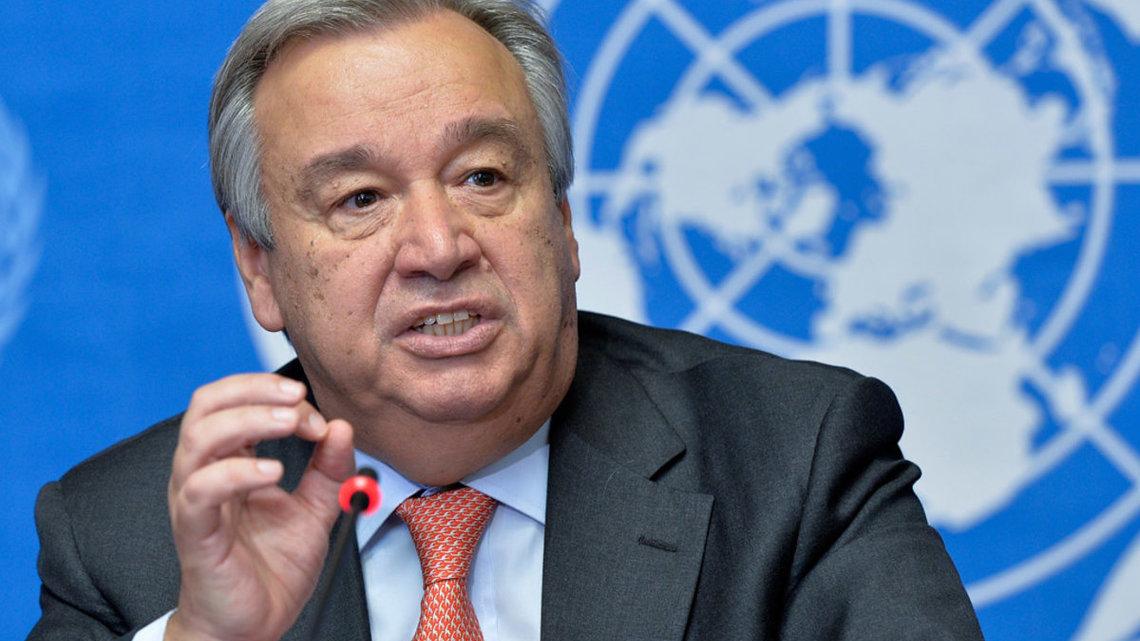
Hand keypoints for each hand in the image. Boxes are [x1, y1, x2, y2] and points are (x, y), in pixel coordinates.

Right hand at [164, 374, 354, 640]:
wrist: (254, 625)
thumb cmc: (272, 568)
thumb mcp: (316, 510)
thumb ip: (330, 470)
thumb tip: (342, 427)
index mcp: (229, 461)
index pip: (234, 400)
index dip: (276, 396)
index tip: (319, 420)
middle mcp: (204, 473)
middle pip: (207, 405)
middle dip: (255, 389)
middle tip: (297, 399)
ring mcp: (195, 502)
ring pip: (199, 438)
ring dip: (248, 419)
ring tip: (289, 423)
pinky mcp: (195, 533)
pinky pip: (201, 491)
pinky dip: (237, 472)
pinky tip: (273, 474)